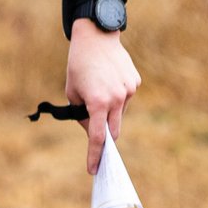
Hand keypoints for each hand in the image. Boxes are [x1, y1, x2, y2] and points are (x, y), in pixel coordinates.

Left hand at [66, 21, 139, 176]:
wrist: (96, 37)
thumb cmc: (78, 65)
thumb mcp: (72, 92)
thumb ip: (83, 114)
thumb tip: (94, 131)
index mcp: (97, 102)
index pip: (98, 137)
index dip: (95, 155)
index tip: (93, 170)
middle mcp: (116, 98)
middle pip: (113, 131)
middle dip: (105, 138)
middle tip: (97, 142)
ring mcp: (128, 91)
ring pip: (119, 114)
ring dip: (109, 112)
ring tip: (98, 91)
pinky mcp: (135, 83)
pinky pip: (125, 99)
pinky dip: (117, 98)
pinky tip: (108, 81)